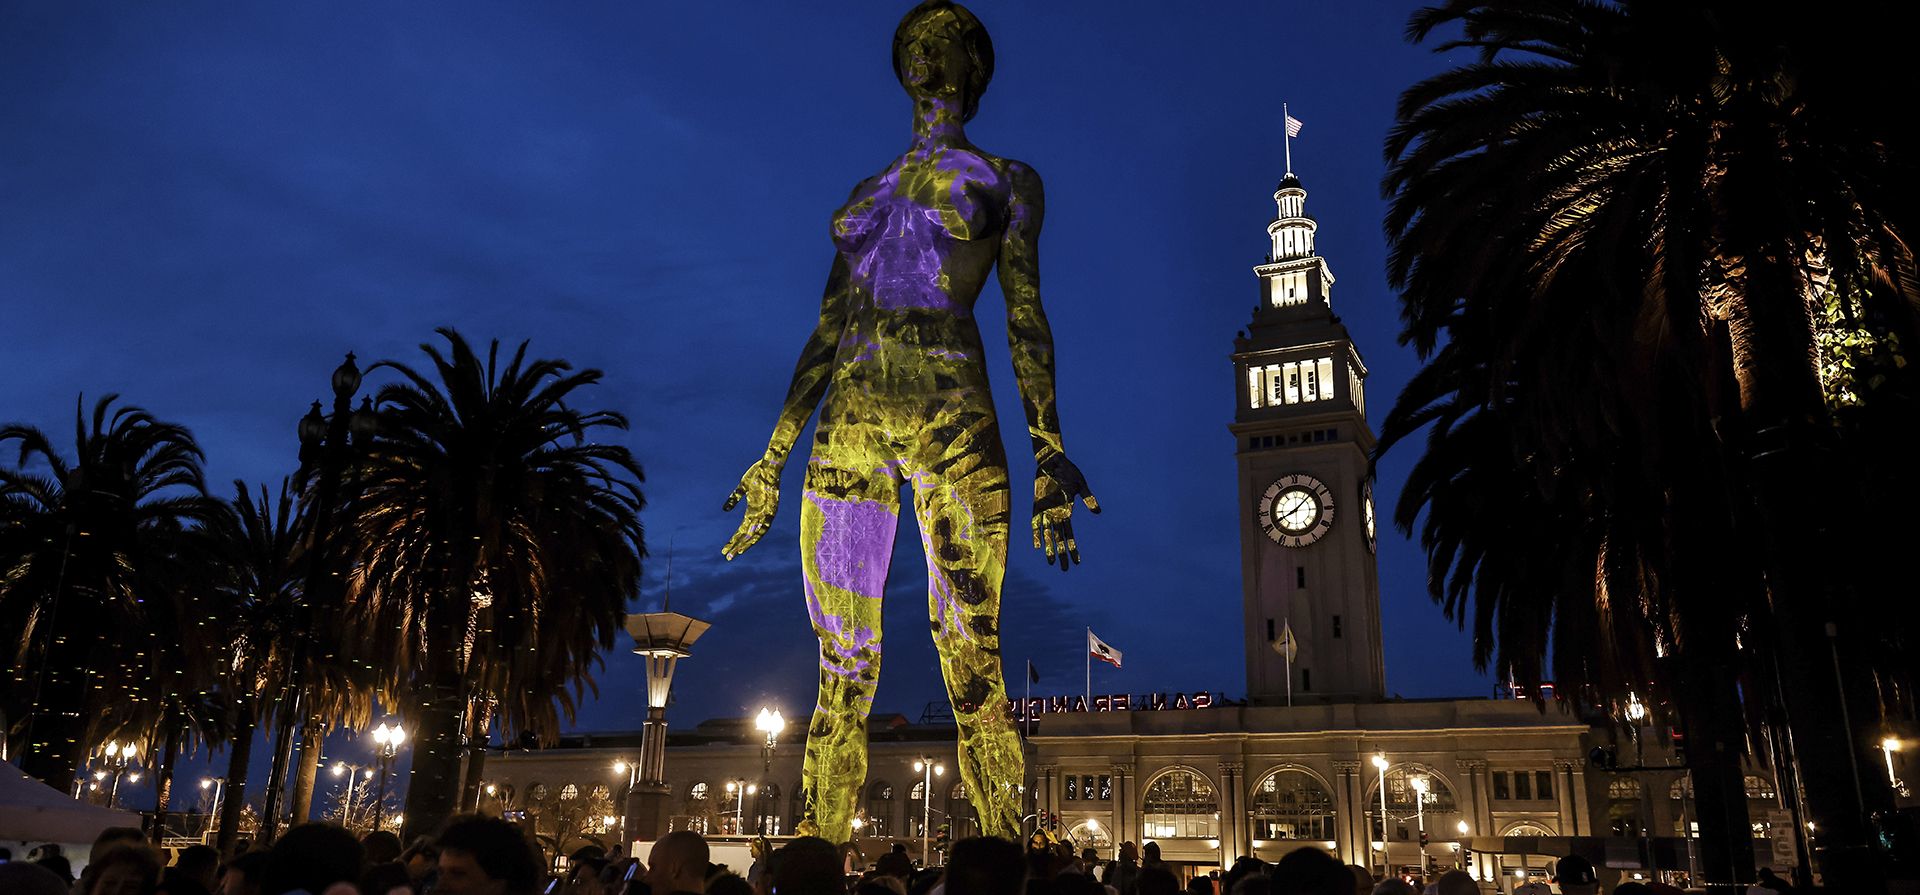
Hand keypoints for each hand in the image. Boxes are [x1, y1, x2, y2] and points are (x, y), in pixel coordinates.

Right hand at [722, 458, 782, 558]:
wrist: (768, 465)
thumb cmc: (756, 474)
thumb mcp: (742, 487)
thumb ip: (734, 498)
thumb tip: (725, 510)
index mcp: (753, 511)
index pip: (742, 531)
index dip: (733, 541)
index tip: (724, 549)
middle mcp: (760, 515)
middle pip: (747, 536)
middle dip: (737, 546)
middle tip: (727, 557)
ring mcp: (766, 512)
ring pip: (756, 534)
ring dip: (746, 544)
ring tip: (737, 553)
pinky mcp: (772, 508)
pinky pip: (765, 525)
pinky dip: (757, 533)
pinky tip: (749, 540)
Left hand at [1032, 451, 1099, 570]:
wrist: (1052, 460)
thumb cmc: (1068, 471)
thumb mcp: (1080, 485)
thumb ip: (1088, 498)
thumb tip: (1098, 512)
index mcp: (1067, 512)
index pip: (1070, 535)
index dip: (1073, 548)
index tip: (1078, 562)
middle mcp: (1056, 514)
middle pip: (1059, 539)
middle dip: (1062, 554)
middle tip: (1064, 569)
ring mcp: (1045, 510)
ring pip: (1048, 535)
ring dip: (1049, 549)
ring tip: (1051, 563)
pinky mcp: (1036, 505)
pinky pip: (1035, 522)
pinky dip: (1036, 534)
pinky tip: (1037, 546)